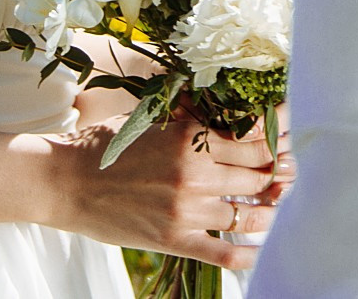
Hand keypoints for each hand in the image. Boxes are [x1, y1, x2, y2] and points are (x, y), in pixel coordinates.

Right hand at [42, 112, 287, 268]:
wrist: (63, 181)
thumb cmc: (105, 145)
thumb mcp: (151, 118)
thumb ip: (191, 114)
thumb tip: (228, 103)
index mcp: (192, 137)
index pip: (256, 139)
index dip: (281, 139)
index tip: (294, 136)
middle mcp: (195, 173)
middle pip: (259, 176)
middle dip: (282, 173)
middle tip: (295, 170)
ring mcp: (186, 210)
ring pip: (248, 213)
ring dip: (271, 210)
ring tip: (281, 204)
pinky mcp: (173, 240)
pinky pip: (223, 253)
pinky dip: (248, 254)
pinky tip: (263, 250)